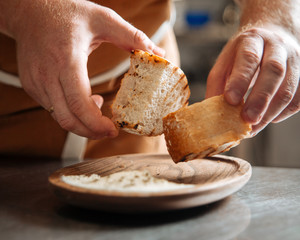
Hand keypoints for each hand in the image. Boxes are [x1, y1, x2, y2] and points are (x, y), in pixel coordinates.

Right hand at [10, 0, 163, 138]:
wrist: (30, 11)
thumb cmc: (67, 13)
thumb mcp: (102, 18)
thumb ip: (131, 36)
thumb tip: (158, 53)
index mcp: (67, 59)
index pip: (79, 104)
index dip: (97, 124)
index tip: (113, 130)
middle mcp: (47, 75)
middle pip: (68, 119)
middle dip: (91, 132)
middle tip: (109, 131)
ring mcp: (36, 82)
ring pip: (59, 118)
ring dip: (81, 123)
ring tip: (97, 110)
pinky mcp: (31, 86)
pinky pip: (52, 109)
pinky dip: (69, 113)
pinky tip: (81, 100)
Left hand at [206, 25, 299, 135]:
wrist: (272, 37)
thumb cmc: (243, 55)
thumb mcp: (226, 62)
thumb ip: (217, 84)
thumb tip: (212, 112)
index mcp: (252, 40)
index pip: (248, 58)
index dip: (240, 80)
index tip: (230, 100)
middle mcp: (277, 46)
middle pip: (274, 71)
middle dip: (260, 98)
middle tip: (247, 119)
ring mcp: (295, 60)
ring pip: (289, 88)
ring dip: (271, 112)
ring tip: (254, 128)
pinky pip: (299, 98)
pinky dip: (283, 113)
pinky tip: (268, 119)